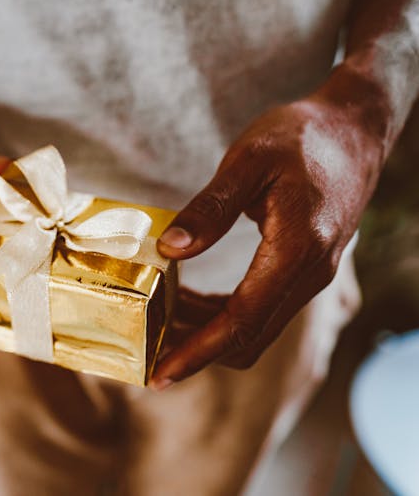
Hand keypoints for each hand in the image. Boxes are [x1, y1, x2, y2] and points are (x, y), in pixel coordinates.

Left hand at [151, 66, 388, 388]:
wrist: (353, 129)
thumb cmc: (301, 136)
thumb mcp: (248, 161)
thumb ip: (209, 209)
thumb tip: (170, 250)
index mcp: (295, 251)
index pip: (240, 321)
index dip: (196, 351)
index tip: (159, 373)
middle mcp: (308, 274)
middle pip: (248, 338)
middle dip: (196, 351)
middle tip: (147, 348)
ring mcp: (309, 276)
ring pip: (254, 328)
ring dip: (207, 333)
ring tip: (160, 322)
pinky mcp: (303, 270)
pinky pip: (261, 308)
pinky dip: (223, 314)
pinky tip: (188, 299)